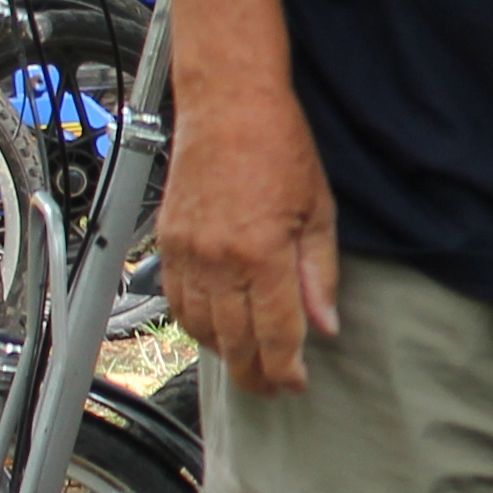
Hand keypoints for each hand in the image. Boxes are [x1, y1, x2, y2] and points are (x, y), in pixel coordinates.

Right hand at [160, 70, 341, 393]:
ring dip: (224, 353)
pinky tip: (214, 328)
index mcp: (261, 254)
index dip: (285, 369)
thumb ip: (319, 274)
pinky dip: (194, 324)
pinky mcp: (167, 241)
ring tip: (247, 363)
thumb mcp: (319, 210)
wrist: (227, 103)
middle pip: (233, 341)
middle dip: (255, 373)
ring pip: (199, 327)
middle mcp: (217, 259)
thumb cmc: (279, 146)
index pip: (274, 335)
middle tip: (272, 388)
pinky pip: (175, 300)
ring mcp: (186, 252)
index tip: (296, 384)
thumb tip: (325, 324)